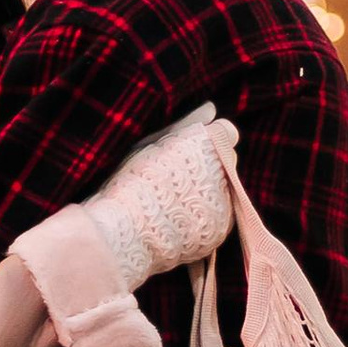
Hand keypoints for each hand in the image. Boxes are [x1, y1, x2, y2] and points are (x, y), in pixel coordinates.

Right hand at [77, 109, 239, 291]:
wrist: (122, 236)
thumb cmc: (131, 183)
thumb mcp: (154, 144)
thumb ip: (187, 124)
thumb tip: (211, 109)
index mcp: (207, 148)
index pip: (225, 133)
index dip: (205, 141)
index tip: (184, 152)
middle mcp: (222, 177)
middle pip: (225, 164)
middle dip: (207, 167)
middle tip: (171, 179)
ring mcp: (223, 209)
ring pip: (222, 192)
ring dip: (205, 194)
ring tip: (169, 203)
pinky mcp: (217, 235)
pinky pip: (216, 219)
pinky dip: (201, 218)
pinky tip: (175, 220)